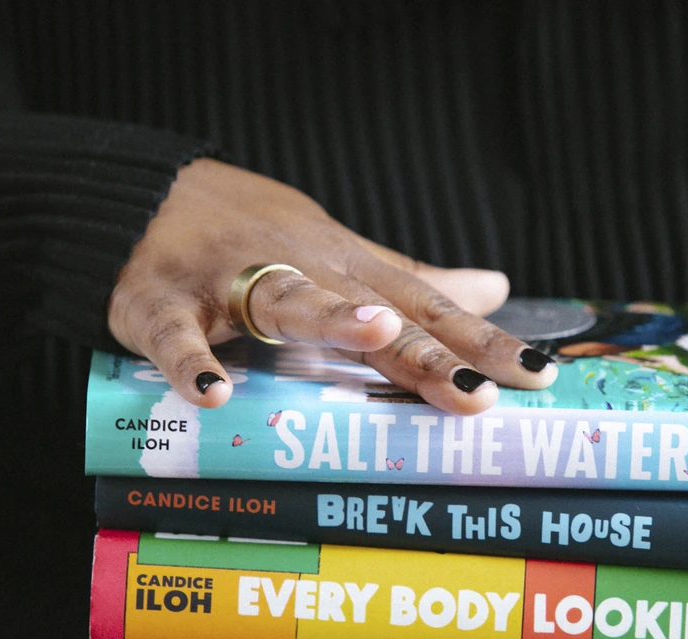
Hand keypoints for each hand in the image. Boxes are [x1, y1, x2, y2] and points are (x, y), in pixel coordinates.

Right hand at [107, 158, 558, 413]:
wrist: (148, 196)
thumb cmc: (258, 237)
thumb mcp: (346, 257)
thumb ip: (418, 282)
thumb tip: (495, 290)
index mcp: (349, 272)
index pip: (428, 311)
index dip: (483, 344)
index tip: (538, 376)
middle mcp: (302, 272)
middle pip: (373, 312)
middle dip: (427, 351)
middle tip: (478, 391)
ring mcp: (230, 284)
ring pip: (286, 299)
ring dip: (328, 316)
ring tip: (375, 333)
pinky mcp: (163, 305)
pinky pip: (177, 336)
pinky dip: (191, 362)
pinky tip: (213, 394)